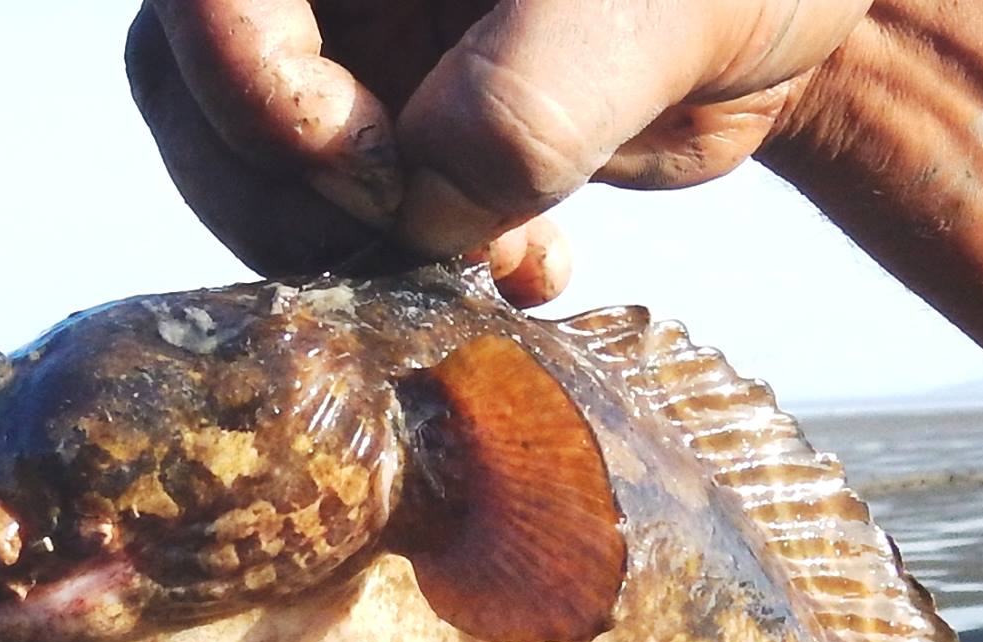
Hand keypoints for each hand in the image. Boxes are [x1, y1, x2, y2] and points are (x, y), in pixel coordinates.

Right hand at [126, 0, 869, 303]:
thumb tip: (419, 207)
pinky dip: (422, 273)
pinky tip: (527, 270)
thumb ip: (531, 98)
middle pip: (192, 93)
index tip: (384, 165)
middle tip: (413, 240)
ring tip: (497, 255)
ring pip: (257, 177)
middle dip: (291, 201)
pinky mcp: (397, 139)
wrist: (790, 9)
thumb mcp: (650, 11)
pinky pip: (349, 227)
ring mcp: (351, 51)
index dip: (256, 93)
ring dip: (361, 254)